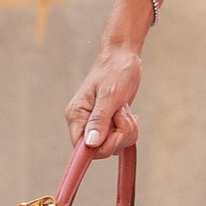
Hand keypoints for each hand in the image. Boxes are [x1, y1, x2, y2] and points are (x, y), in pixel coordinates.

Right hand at [65, 20, 145, 154]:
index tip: (115, 134)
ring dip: (126, 130)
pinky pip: (121, 139)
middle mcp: (84, 122)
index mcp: (77, 115)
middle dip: (118, 135)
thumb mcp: (109, 95)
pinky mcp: (109, 123)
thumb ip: (99, 120)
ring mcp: (97, 124)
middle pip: (101, 149)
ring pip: (113, 145)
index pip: (82, 148)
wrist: (123, 55)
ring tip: (124, 109)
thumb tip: (91, 144)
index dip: (101, 147)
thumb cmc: (115, 70)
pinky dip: (129, 129)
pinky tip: (127, 113)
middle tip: (122, 114)